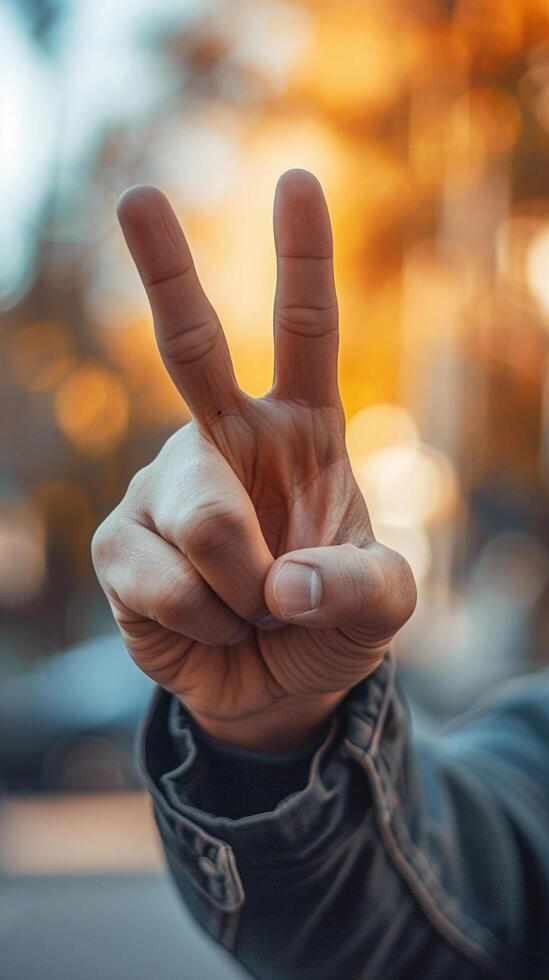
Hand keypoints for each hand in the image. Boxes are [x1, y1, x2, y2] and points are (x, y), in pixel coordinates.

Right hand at [92, 170, 415, 751]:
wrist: (274, 685)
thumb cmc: (330, 620)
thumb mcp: (383, 605)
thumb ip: (361, 587)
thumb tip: (281, 580)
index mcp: (298, 430)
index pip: (304, 332)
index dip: (303, 260)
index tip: (295, 182)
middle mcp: (222, 442)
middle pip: (188, 348)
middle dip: (164, 269)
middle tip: (137, 196)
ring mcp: (164, 489)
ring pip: (204, 518)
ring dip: (244, 588)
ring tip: (254, 610)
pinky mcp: (119, 545)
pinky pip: (164, 579)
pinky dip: (205, 620)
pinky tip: (209, 624)